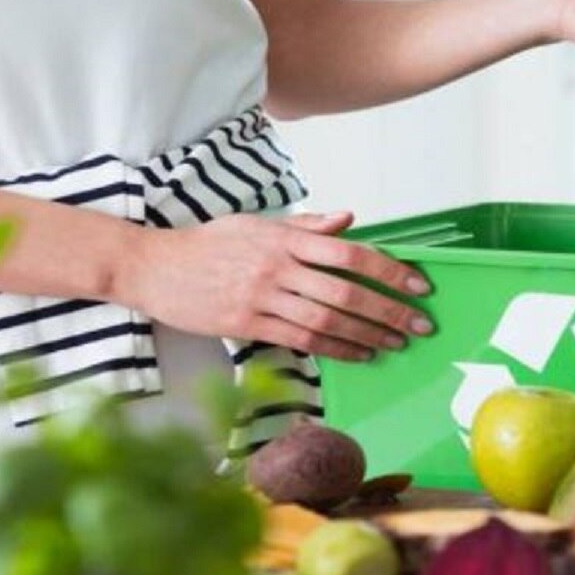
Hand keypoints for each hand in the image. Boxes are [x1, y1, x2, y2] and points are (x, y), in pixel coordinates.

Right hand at [117, 212, 433, 360]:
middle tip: (419, 323)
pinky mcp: (247, 325)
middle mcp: (276, 267)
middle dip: (388, 309)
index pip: (348, 252)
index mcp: (283, 239)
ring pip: (326, 321)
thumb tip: (348, 220)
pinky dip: (335, 349)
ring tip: (394, 343)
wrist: (156, 267)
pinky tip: (358, 354)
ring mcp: (261, 298)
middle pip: (345, 291)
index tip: (416, 284)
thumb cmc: (207, 244)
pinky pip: (301, 340)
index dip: (387, 270)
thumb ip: (305, 226)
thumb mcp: (256, 224)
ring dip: (367, 334)